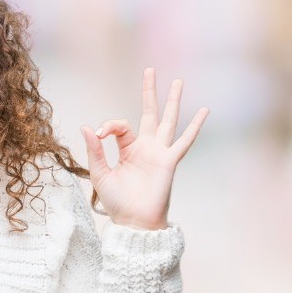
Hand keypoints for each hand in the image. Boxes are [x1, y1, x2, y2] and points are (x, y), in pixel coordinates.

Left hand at [80, 68, 208, 230]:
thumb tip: (87, 126)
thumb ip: (94, 150)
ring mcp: (159, 153)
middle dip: (149, 92)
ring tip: (178, 81)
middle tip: (150, 70)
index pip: (119, 125)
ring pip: (168, 120)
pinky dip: (195, 126)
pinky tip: (204, 111)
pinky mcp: (169, 161)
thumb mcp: (99, 173)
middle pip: (149, 113)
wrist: (133, 222)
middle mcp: (145, 147)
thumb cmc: (117, 202)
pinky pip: (184, 141)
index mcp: (127, 149)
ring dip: (172, 101)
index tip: (98, 134)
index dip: (108, 125)